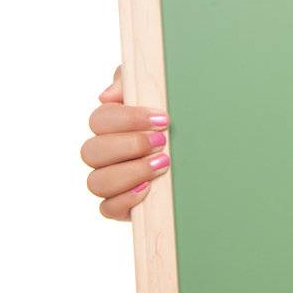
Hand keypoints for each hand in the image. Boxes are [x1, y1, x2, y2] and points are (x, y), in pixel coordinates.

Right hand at [80, 64, 171, 220]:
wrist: (201, 154)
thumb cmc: (171, 120)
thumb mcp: (158, 92)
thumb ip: (131, 83)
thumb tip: (107, 96)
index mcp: (109, 125)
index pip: (100, 120)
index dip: (128, 119)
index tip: (163, 119)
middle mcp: (103, 154)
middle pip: (91, 151)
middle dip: (130, 146)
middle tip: (163, 142)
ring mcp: (109, 180)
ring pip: (96, 182)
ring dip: (130, 172)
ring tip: (163, 164)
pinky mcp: (120, 205)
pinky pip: (107, 209)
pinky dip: (125, 199)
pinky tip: (149, 189)